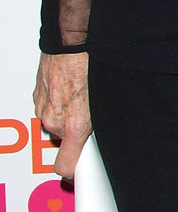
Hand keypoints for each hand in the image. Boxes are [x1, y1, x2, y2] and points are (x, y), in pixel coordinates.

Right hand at [33, 51, 91, 179]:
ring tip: (81, 99)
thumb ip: (99, 127)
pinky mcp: (38, 95)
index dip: (73, 170)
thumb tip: (102, 141)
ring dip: (67, 116)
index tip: (79, 170)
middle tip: (89, 118)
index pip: (64, 166)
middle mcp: (54, 120)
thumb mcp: (105, 102)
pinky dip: (58, 103)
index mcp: (74, 125)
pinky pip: (49, 108)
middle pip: (63, 141)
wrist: (72, 41)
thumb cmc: (91, 66)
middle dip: (75, 134)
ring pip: (56, 123)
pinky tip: (71, 89)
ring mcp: (43, 107)